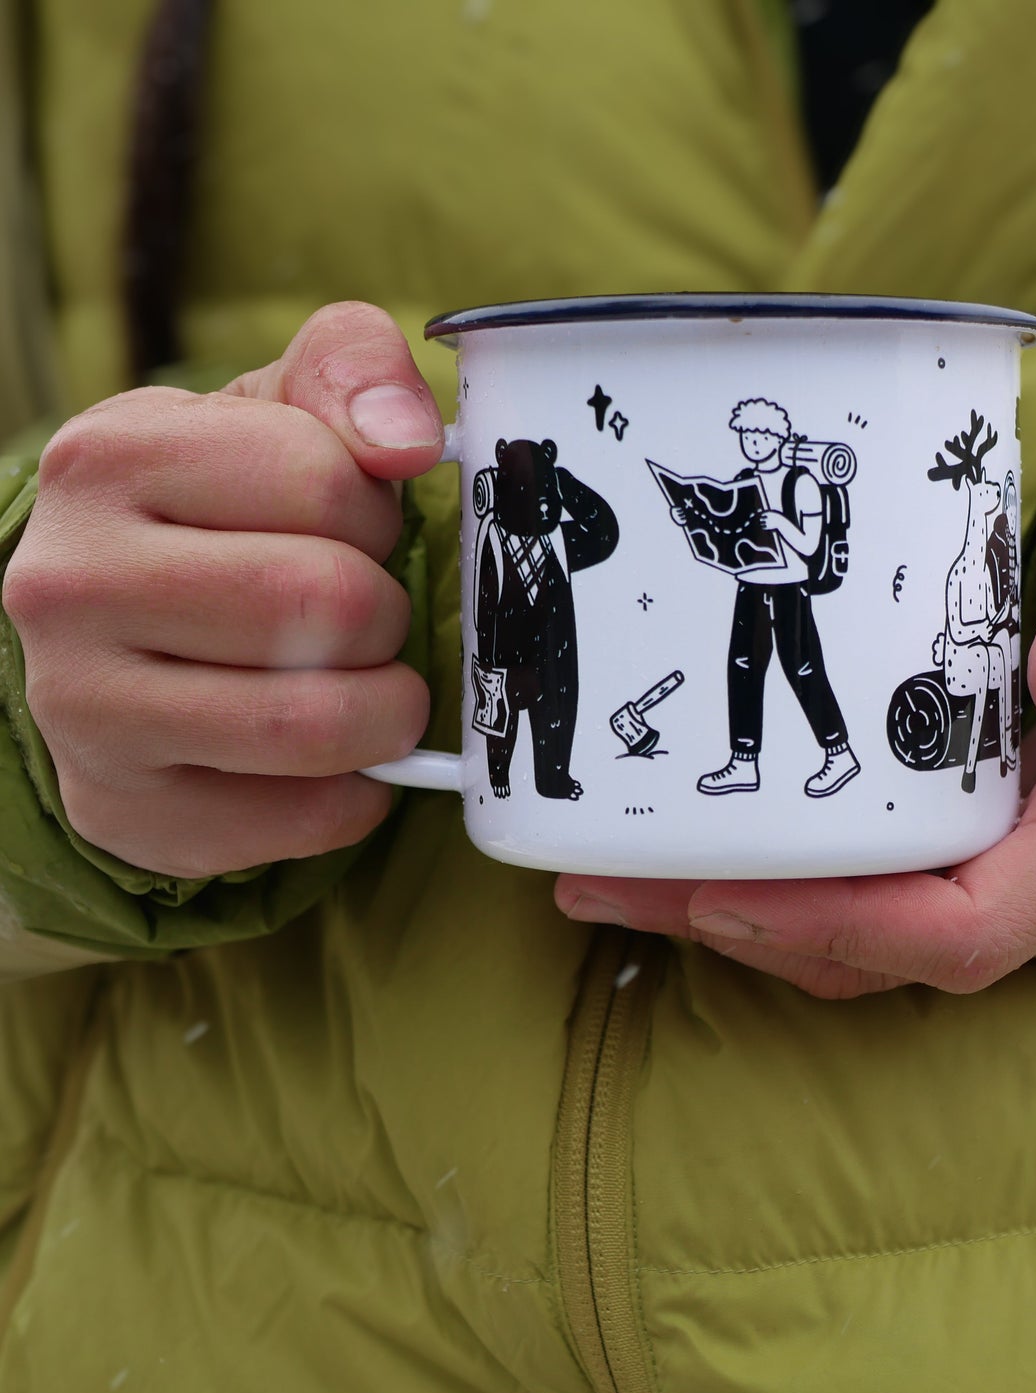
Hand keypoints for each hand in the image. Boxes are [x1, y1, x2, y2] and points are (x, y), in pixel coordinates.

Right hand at [2, 302, 441, 876]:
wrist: (117, 633)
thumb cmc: (222, 511)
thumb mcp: (273, 410)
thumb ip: (351, 371)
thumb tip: (408, 438)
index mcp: (110, 457)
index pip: (323, 480)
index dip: (375, 513)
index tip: (355, 530)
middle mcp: (69, 582)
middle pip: (323, 604)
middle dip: (384, 615)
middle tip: (366, 617)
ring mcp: (81, 707)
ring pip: (311, 723)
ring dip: (385, 711)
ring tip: (370, 689)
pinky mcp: (125, 808)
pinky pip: (301, 819)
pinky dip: (356, 795)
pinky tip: (338, 762)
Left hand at [555, 494, 1035, 997]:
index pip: (964, 930)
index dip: (834, 922)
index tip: (719, 895)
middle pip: (885, 950)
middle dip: (744, 928)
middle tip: (605, 886)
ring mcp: (1027, 887)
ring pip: (870, 941)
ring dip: (744, 919)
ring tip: (614, 879)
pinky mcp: (992, 859)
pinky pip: (880, 902)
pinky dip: (788, 888)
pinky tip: (702, 855)